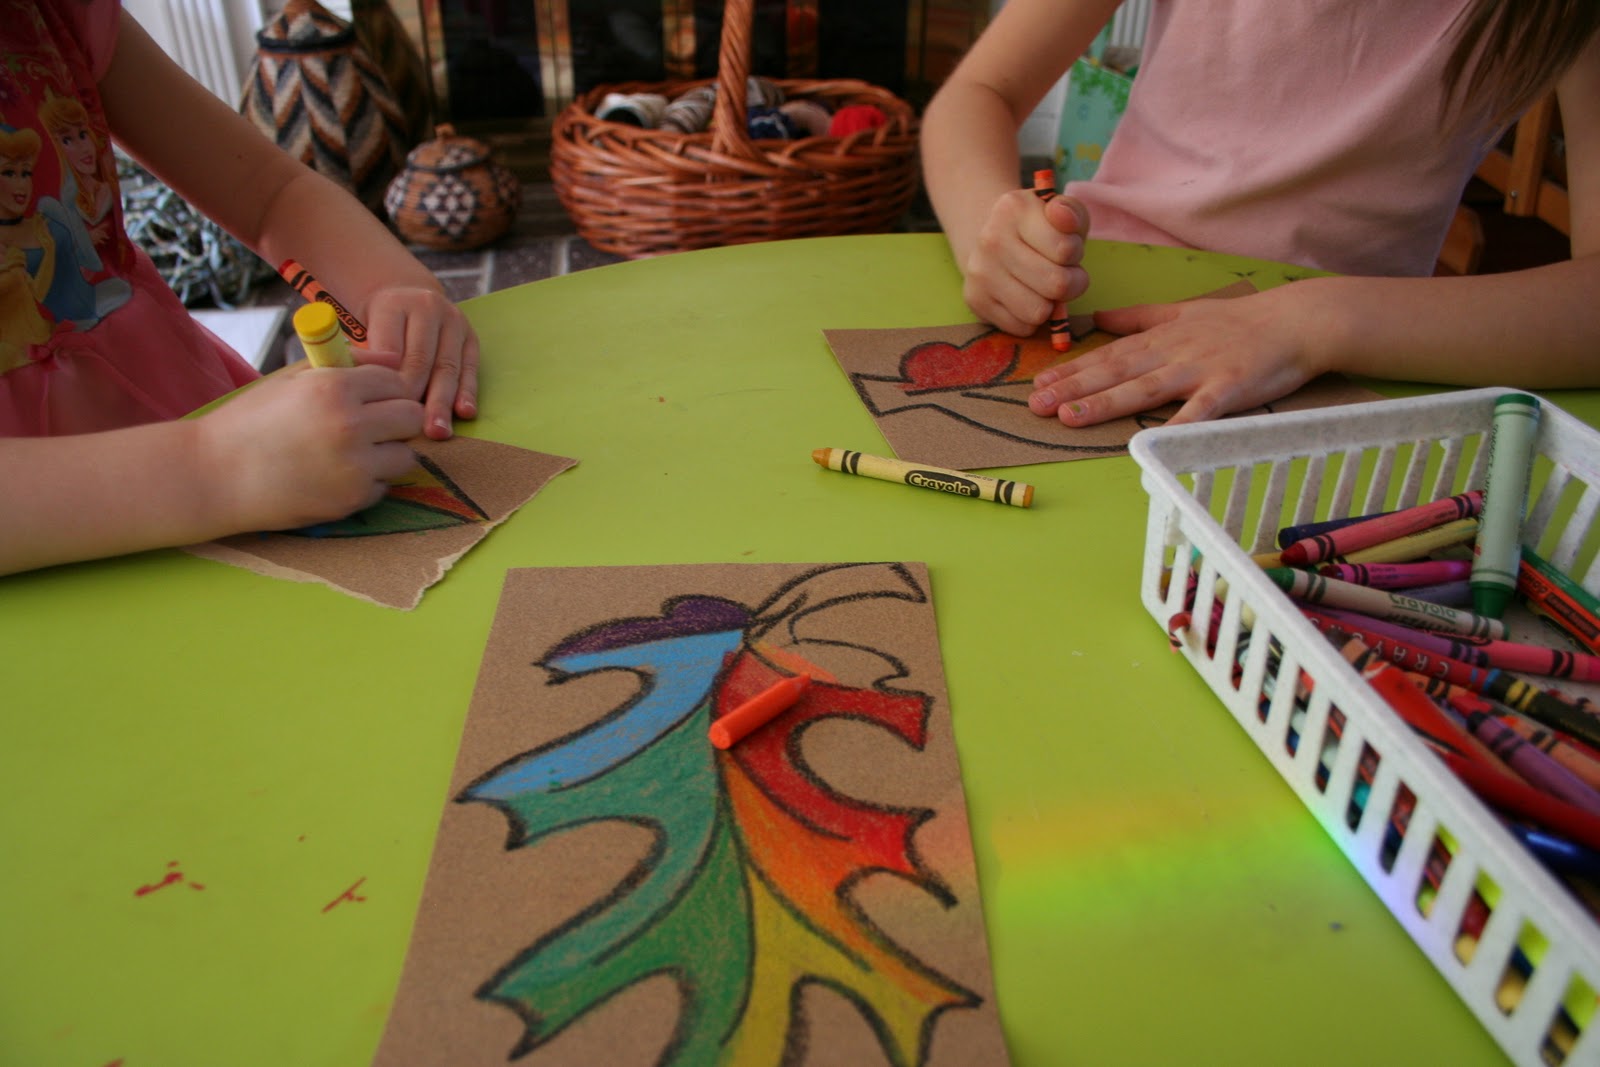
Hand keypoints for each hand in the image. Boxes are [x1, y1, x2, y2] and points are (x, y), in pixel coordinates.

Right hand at [197, 360, 423, 531]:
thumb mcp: (291, 379)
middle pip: (412, 417)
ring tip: (355, 451)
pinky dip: (370, 481)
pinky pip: (384, 485)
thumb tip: (392, 359)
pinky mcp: (352, 499)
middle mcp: (350, 425)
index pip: (397, 381)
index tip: (373, 397)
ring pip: (406, 454)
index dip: (387, 388)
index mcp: (334, 388)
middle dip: (397, 418)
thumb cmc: (251, 421)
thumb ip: (345, 363)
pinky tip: (337, 475)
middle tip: (374, 424)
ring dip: (388, 452)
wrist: (214, 476)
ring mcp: (354, 466)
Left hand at [363, 285, 480, 439]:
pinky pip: (470, 368)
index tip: (389, 411)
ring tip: (439, 430)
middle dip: (420, 397)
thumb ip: (365, 355)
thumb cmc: (379, 324)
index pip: (394, 350)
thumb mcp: (362, 329)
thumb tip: (368, 383)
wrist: (408, 298)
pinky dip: (467, 392)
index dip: (392, 383)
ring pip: (448, 367)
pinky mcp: (470, 338)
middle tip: (416, 426)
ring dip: (444, 401)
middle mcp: (429, 308)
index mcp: (395, 305)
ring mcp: (454, 322)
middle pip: (423, 360)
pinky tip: (465, 412)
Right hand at [961, 189, 1089, 335]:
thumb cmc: (1040, 228)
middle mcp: (990, 239)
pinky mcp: (975, 300)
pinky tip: (1026, 298)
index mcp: (1014, 209)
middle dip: (1071, 283)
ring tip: (1043, 285)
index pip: (1065, 250)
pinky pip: (1021, 328)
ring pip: (1038, 312)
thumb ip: (1071, 212)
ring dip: (1050, 304)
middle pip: (1056, 284)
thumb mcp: (1063, 211)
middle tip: (1062, 272)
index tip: (1065, 248)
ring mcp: (979, 272)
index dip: (1075, 254)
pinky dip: (1031, 319)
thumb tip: (1061, 215)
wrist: (993, 238)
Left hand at [1028, 283, 1330, 425]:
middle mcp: (1172, 351)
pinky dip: (1174, 425)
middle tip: (1035, 405)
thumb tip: (1097, 319)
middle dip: (1073, 388)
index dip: (1071, 370)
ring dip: (1104, 403)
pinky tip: (1148, 442)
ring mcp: (1199, 369)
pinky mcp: (1229, 388)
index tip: (1038, 384)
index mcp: (1161, 337)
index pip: (1107, 355)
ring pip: (1144, 388)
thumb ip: (1138, 318)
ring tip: (1069, 417)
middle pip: (1115, 371)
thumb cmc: (1240, 321)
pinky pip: (1199, 411)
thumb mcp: (1183, 311)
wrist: (1298, 321)